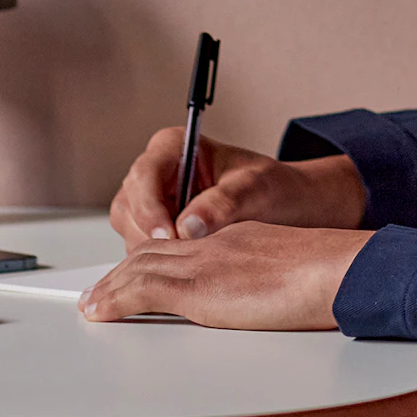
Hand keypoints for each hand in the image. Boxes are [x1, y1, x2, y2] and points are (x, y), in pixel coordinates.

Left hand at [78, 222, 372, 329]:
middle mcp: (215, 243)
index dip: (153, 259)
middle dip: (122, 273)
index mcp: (237, 237)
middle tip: (100, 293)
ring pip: (140, 267)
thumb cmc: (329, 272)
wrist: (336, 267)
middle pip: (153, 252)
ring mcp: (204, 262)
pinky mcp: (198, 285)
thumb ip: (271, 278)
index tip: (136, 275)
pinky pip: (143, 289)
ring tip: (91, 305)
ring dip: (111, 287)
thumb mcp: (294, 268)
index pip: (183, 244)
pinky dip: (116, 299)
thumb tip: (275, 297)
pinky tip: (100, 310)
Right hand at [108, 127, 367, 247]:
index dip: (150, 208)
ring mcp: (153, 201)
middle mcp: (157, 172)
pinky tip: (185, 268)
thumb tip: (188, 225)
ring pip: (130, 230)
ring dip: (152, 250)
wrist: (288, 208)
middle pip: (129, 205)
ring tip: (188, 261)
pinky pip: (141, 248)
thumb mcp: (256, 188)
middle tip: (180, 255)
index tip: (169, 235)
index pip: (144, 175)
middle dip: (150, 234)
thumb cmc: (274, 188)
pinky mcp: (157, 228)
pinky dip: (157, 262)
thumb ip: (224, 202)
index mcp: (173, 147)